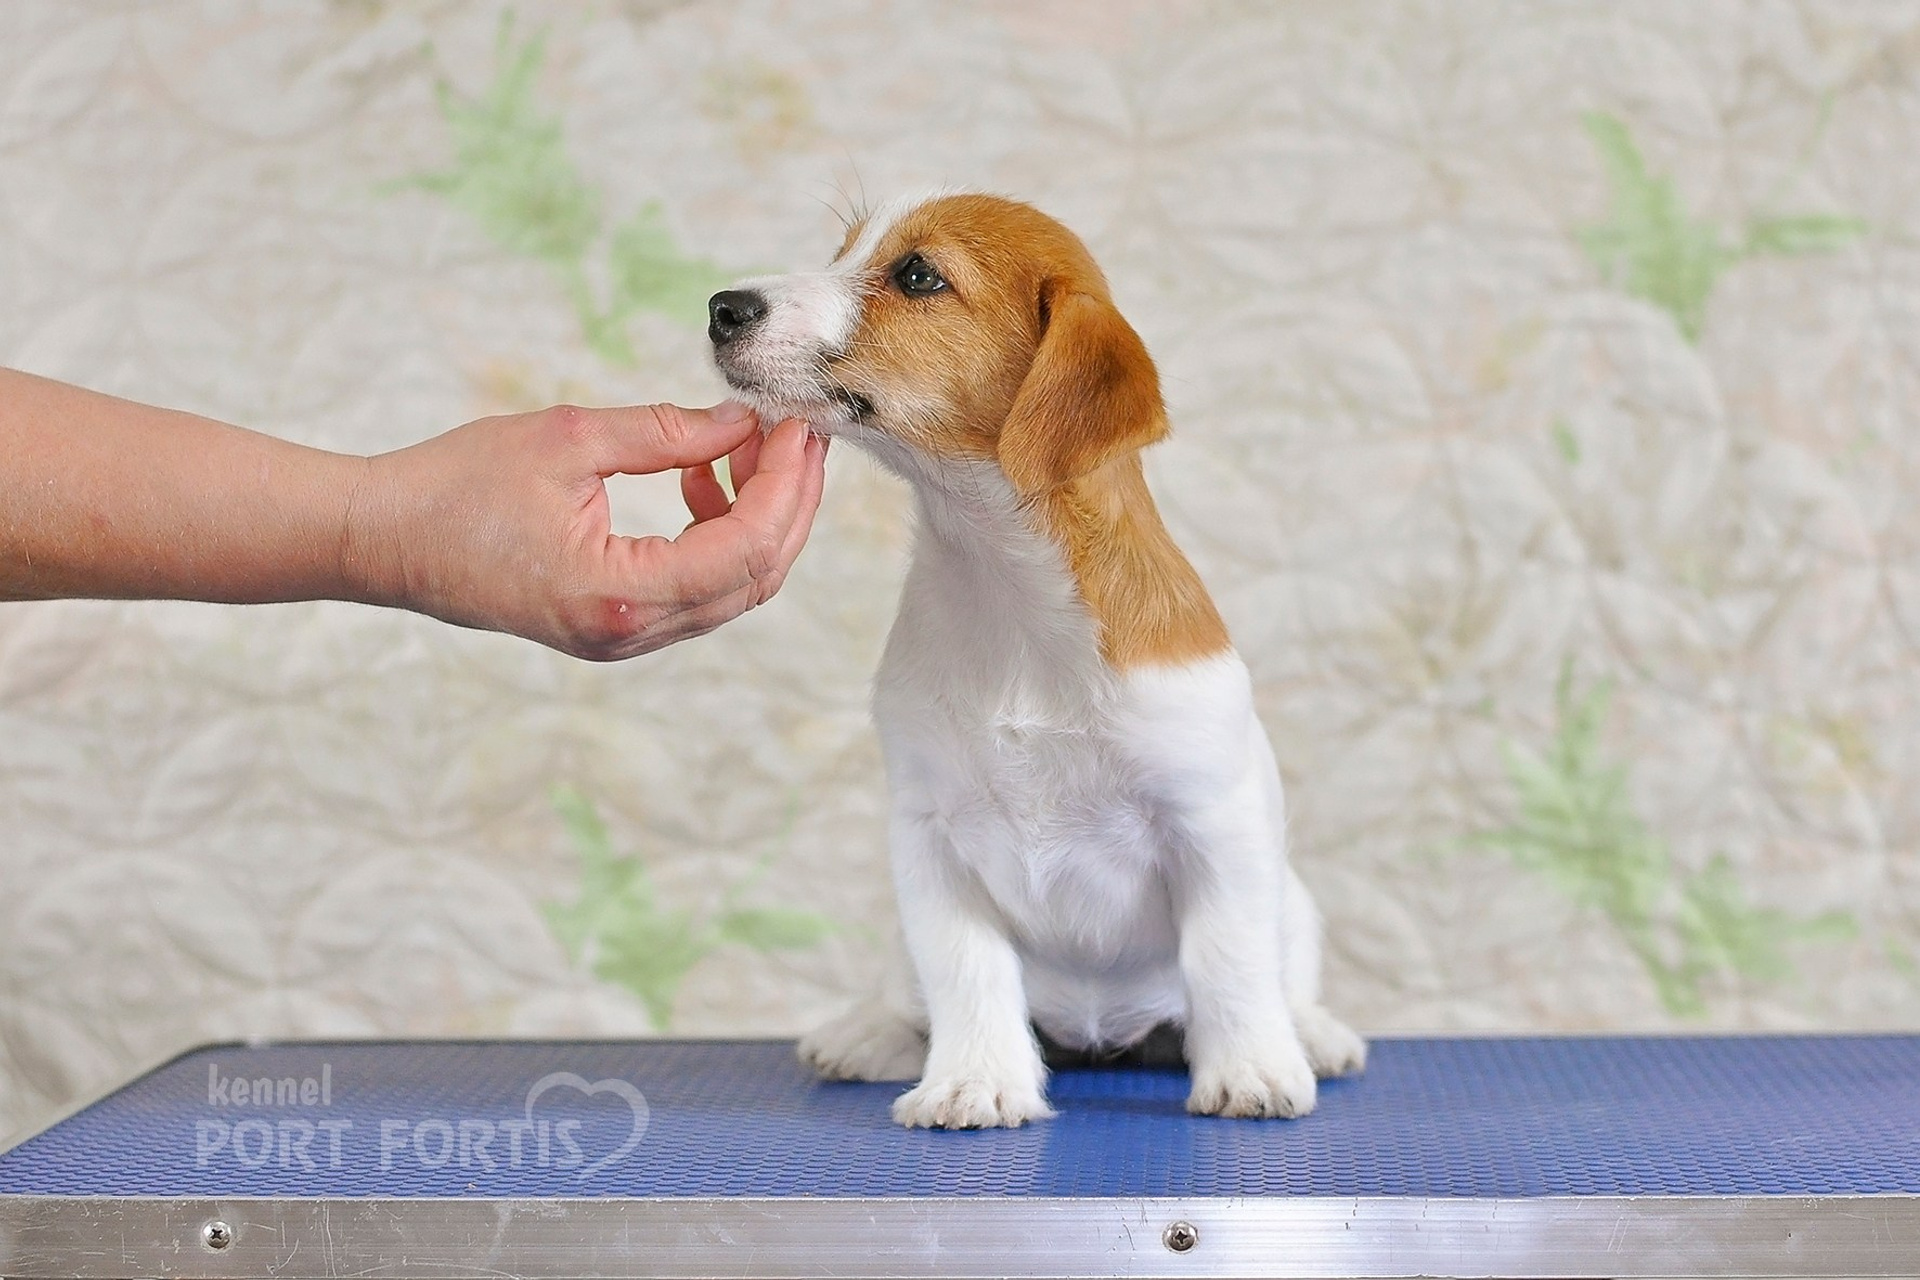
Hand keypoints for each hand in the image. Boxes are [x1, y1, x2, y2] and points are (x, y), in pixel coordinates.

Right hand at [349, 401, 827, 659]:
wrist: (384, 539)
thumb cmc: (457, 485)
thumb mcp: (569, 439)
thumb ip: (666, 432)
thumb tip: (743, 422)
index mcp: (618, 596)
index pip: (742, 551)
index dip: (785, 487)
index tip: (799, 427)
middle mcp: (629, 633)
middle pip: (755, 579)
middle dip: (790, 503)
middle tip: (799, 435)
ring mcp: (624, 639)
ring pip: (733, 588)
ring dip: (758, 517)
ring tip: (746, 445)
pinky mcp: (616, 626)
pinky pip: (696, 587)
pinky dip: (719, 534)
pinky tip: (700, 476)